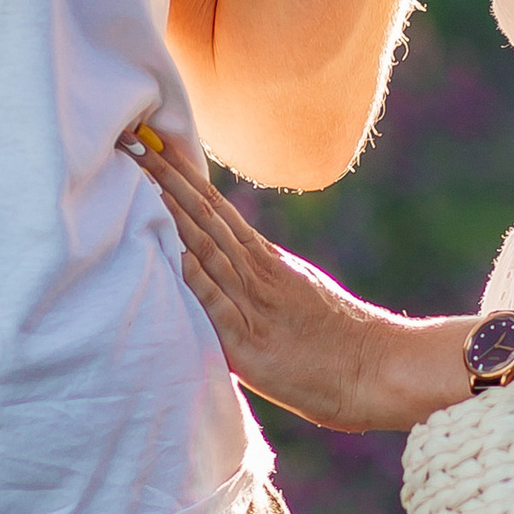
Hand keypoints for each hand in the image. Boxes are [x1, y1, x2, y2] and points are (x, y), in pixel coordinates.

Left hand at [131, 128, 440, 427]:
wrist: (380, 370)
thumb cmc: (341, 342)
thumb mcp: (299, 294)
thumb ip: (265, 278)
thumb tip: (235, 265)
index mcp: (267, 262)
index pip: (217, 208)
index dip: (183, 176)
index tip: (154, 145)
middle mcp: (258, 274)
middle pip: (205, 217)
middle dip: (166, 180)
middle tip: (133, 143)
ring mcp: (255, 307)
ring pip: (207, 249)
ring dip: (171, 214)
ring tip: (142, 180)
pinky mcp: (252, 347)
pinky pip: (220, 308)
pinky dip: (196, 280)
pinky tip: (174, 254)